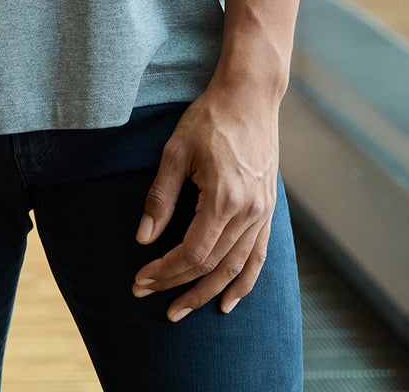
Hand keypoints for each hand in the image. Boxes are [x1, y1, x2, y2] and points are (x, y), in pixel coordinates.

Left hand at [133, 82, 279, 319]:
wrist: (249, 98)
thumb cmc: (208, 119)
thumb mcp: (175, 152)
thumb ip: (160, 198)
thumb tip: (143, 239)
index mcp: (224, 199)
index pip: (192, 252)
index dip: (165, 271)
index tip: (140, 279)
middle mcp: (249, 213)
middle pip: (212, 265)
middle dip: (178, 284)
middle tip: (148, 296)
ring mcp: (263, 215)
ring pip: (236, 267)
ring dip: (208, 292)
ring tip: (182, 309)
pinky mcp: (268, 211)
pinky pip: (258, 257)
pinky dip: (244, 282)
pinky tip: (229, 301)